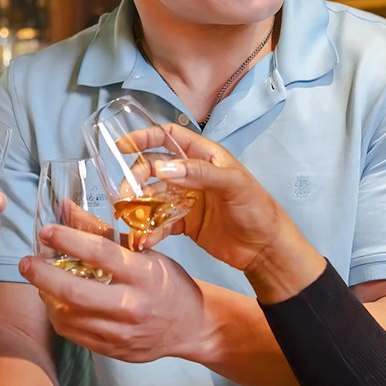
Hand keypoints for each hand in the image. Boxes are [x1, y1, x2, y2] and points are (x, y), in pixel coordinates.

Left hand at [18, 223, 211, 363]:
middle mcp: (131, 305)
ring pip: (68, 316)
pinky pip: (73, 334)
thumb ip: (103, 232)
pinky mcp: (112, 350)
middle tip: (26, 262)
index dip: (68, 239)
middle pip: (74, 291)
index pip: (99, 253)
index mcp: (143, 274)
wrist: (191, 326)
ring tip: (40, 281)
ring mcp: (121, 332)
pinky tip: (55, 302)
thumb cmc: (167, 283)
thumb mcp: (144, 252)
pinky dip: (58, 315)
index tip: (46, 231)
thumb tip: (66, 208)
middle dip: (42, 275)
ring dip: (46, 296)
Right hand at [121, 124, 312, 277]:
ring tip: (129, 220)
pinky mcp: (183, 223)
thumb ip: (199, 173)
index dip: (145, 136)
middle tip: (124, 194)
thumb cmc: (257, 209)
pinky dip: (149, 230)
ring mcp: (185, 199)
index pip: (169, 136)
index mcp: (204, 156)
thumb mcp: (233, 185)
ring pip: (152, 195)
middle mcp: (191, 174)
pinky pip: (159, 222)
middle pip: (153, 166)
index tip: (121, 146)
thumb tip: (162, 168)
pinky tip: (144, 240)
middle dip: (135, 177)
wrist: (265, 249)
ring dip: (137, 205)